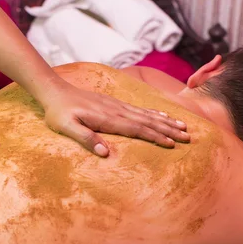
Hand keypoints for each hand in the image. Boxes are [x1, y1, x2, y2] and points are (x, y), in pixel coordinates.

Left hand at [42, 83, 188, 156]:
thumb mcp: (67, 128)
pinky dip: (155, 114)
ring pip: (148, 115)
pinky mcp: (116, 104)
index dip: (155, 137)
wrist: (55, 91)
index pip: (137, 129)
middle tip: (187, 138)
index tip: (172, 145)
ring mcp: (118, 106)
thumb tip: (105, 153)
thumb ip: (86, 139)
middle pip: (149, 121)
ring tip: (184, 127)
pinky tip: (164, 117)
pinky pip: (141, 110)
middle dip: (169, 130)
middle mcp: (117, 111)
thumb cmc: (59, 113)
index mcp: (108, 119)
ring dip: (167, 122)